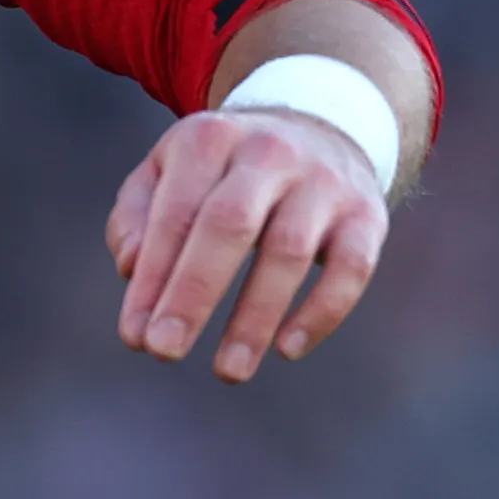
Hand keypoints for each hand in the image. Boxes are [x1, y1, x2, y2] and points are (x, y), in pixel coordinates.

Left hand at [106, 106, 387, 382]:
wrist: (318, 128)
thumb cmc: (222, 171)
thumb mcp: (169, 172)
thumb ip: (136, 218)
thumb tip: (131, 268)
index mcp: (208, 139)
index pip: (175, 214)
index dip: (152, 278)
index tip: (134, 336)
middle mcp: (268, 152)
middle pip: (228, 224)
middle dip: (193, 293)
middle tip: (165, 351)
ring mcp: (323, 181)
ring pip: (289, 251)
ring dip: (255, 317)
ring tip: (228, 370)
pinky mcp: (367, 214)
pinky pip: (352, 268)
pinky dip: (322, 312)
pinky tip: (288, 349)